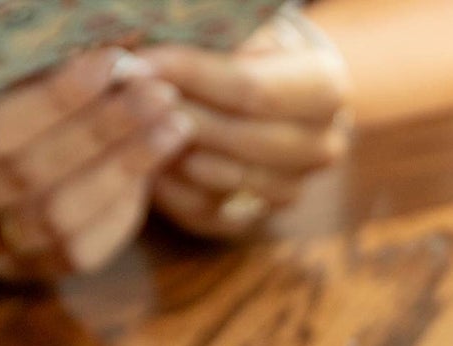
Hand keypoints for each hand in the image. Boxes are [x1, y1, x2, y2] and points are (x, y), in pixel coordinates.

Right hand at [0, 50, 189, 278]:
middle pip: (35, 180)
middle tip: (160, 95)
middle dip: (106, 132)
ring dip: (125, 174)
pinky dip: (117, 216)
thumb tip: (75, 36)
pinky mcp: (8, 270)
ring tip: (171, 129)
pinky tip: (147, 175)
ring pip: (61, 226)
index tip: (109, 64)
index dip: (56, 101)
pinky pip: (74, 256)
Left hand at [145, 20, 349, 237]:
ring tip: (130, 119)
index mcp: (326, 87)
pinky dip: (171, 184)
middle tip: (126, 92)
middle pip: (241, 138)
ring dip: (173, 150)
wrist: (268, 87)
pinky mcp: (261, 216)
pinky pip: (209, 210)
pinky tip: (143, 153)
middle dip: (177, 113)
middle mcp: (323, 144)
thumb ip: (206, 27)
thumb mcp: (237, 21)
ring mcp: (295, 187)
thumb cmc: (244, 40)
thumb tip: (137, 33)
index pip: (253, 88)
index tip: (139, 59)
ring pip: (225, 178)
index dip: (191, 74)